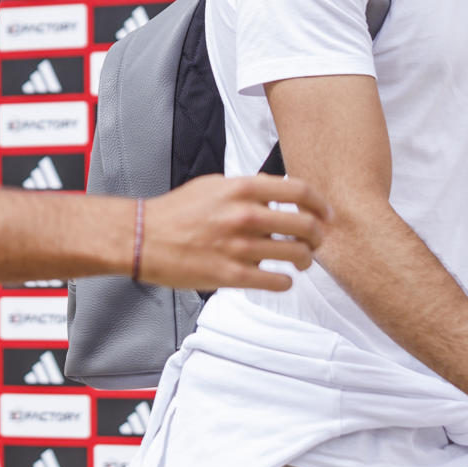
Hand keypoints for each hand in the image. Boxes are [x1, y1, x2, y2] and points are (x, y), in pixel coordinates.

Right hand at [139, 175, 329, 291]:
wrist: (142, 238)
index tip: (325, 214)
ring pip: (296, 255)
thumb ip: (247, 189)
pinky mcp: (232, 275)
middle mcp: (245, 215)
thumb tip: (276, 195)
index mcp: (242, 188)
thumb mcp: (214, 186)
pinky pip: (277, 281)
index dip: (320, 204)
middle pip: (305, 225)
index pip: (300, 191)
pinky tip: (280, 278)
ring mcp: (239, 247)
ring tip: (301, 262)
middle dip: (318, 236)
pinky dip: (285, 281)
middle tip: (316, 242)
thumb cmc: (176, 213)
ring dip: (305, 260)